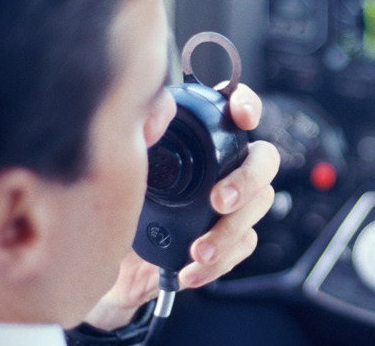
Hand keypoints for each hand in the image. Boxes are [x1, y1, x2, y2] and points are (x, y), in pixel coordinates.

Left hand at [83, 84, 278, 329]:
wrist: (110, 259)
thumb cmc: (120, 203)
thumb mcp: (124, 166)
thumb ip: (141, 136)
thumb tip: (156, 110)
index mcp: (203, 140)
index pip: (237, 111)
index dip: (247, 105)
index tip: (240, 115)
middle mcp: (224, 167)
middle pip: (264, 161)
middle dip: (248, 179)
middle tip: (219, 200)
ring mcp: (232, 204)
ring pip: (259, 207)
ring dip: (230, 230)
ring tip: (200, 250)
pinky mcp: (229, 240)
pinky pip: (243, 248)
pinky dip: (219, 262)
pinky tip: (191, 270)